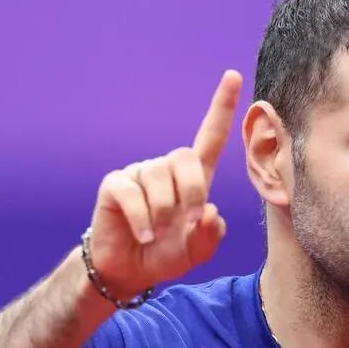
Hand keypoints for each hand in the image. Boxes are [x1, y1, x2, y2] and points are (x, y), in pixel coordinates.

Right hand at [88, 70, 241, 297]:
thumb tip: (209, 211)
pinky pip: (132, 192)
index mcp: (192, 179)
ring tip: (158, 234)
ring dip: (164, 212)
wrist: (128, 270)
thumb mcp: (196, 252)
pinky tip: (143, 235)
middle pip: (185, 157)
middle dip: (193, 190)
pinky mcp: (115, 184)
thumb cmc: (164, 255)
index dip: (221, 108)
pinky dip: (142, 218)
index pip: (210, 138)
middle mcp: (166, 170)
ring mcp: (139, 174)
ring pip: (158, 177)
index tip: (233, 76)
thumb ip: (209, 236)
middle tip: (188, 220)